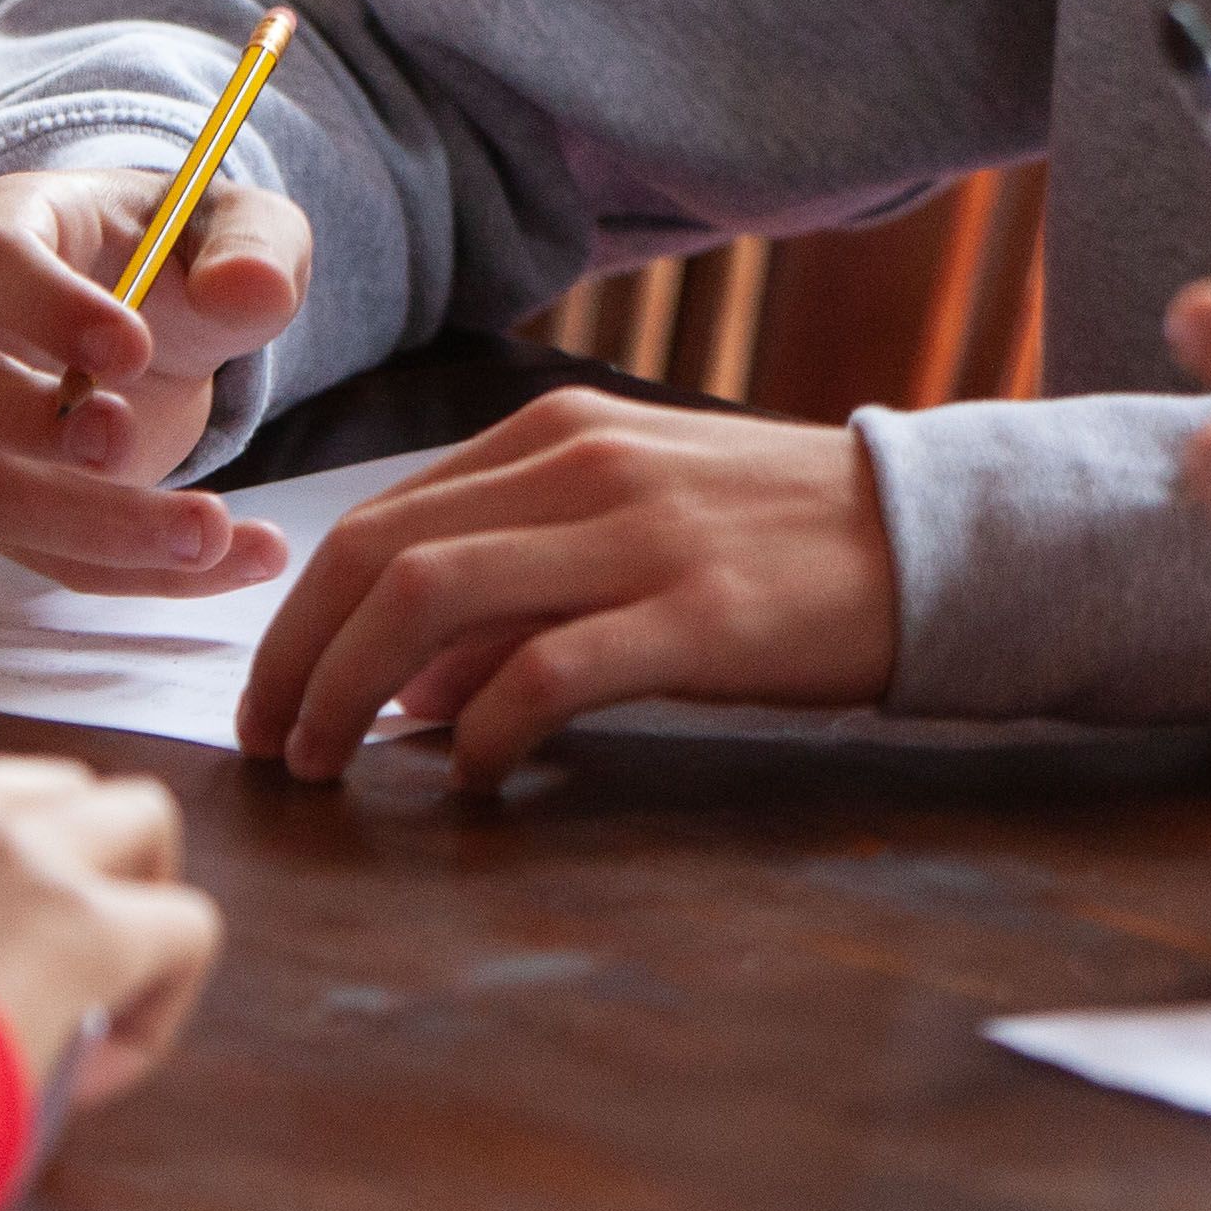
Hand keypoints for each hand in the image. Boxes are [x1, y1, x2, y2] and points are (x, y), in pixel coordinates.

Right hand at [0, 166, 318, 595]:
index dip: (45, 307)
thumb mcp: (242, 227)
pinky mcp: (5, 498)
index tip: (131, 349)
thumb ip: (256, 245)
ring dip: (94, 528)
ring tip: (213, 532)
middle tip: (123, 443)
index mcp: (7, 229)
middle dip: (24, 423)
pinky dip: (145, 570)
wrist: (164, 313)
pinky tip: (243, 557)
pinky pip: (54, 552)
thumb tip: (251, 290)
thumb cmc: (182, 253)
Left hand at [234, 391, 894, 789]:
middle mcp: (586, 466)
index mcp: (560, 433)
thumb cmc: (778, 542)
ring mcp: (640, 538)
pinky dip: (482, 733)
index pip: (374, 518)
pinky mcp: (696, 617)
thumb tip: (413, 688)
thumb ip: (523, 581)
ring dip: (352, 693)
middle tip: (276, 747)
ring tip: (333, 765)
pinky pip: (546, 674)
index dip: (296, 617)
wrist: (936, 537)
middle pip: (376, 556)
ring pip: (431, 600)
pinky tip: (476, 777)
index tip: (275, 694)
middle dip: (296, 661)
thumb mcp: (636, 522)